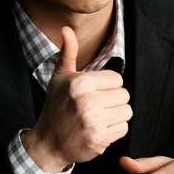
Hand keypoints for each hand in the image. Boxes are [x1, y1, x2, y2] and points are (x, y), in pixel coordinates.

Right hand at [23, 26, 132, 170]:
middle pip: (124, 95)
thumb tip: (66, 29)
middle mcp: (86, 100)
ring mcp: (92, 121)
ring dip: (116, 117)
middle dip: (113, 102)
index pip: (117, 79)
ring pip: (126, 111)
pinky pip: (123, 128)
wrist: (47, 143)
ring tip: (98, 119)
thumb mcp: (59, 78)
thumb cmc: (56, 107)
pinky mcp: (98, 139)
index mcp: (80, 82)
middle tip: (95, 108)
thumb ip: (68, 53)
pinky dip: (114, 131)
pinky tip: (98, 131)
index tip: (94, 94)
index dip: (108, 87)